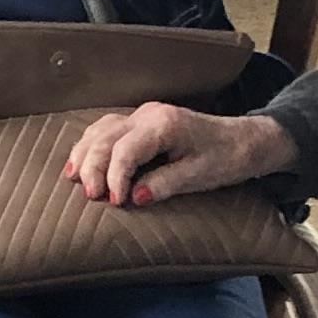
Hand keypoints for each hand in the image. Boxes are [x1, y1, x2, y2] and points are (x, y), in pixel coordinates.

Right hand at [64, 103, 288, 208]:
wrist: (244, 140)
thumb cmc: (226, 157)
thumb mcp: (199, 176)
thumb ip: (165, 184)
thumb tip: (134, 197)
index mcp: (164, 124)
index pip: (126, 150)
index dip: (115, 178)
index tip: (115, 203)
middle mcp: (149, 114)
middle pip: (106, 138)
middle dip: (93, 167)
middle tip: (91, 196)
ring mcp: (143, 114)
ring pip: (101, 129)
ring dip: (85, 154)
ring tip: (74, 179)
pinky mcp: (142, 120)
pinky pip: (107, 129)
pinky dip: (91, 145)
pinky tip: (81, 161)